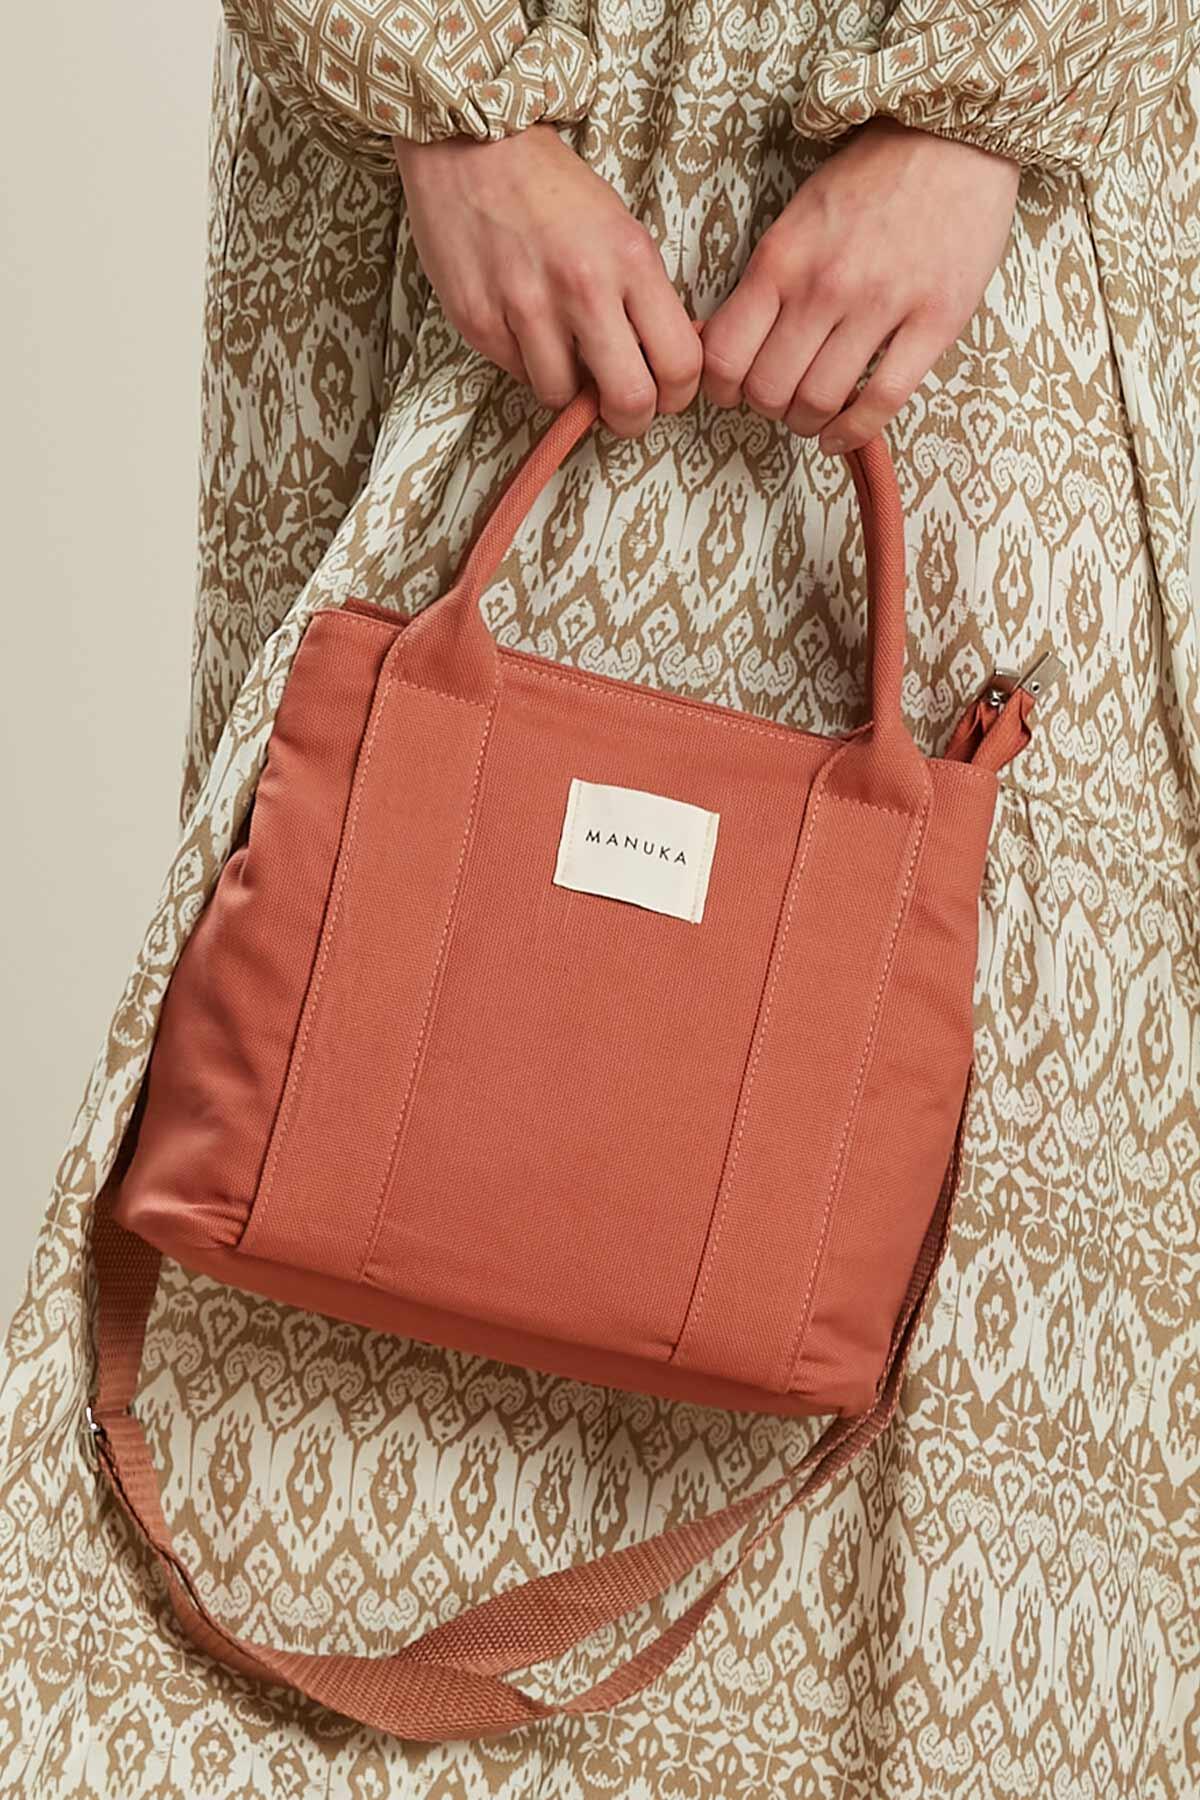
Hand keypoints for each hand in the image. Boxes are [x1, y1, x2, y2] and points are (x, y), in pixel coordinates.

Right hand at [394, 125, 701, 437]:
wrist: (471, 140)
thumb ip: (641, 297)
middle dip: (630, 417)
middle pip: (630, 399)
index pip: (680, 363)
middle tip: (621, 408)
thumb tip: (655, 363)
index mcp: (631, 260)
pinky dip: (525, 363)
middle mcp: (583, 288)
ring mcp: (526, 308)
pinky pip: (516, 374)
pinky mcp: (479, 320)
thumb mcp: (620, 230)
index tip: (665, 393)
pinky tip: (522, 324)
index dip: (677, 394)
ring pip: (564, 397)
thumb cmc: (552, 188)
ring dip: (568, 388)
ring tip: (562, 354)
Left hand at [700, 118, 1020, 452]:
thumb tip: (728, 341)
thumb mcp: (796, 219)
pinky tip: (840, 437)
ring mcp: (881, 306)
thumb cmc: (870, 178)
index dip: (721, 389)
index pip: (725, 356)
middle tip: (780, 399)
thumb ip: (766, 282)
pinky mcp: (934, 322)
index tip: (732, 392)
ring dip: (807, 422)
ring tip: (812, 413)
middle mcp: (824, 287)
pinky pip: (882, 401)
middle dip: (767, 407)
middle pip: (769, 390)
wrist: (954, 135)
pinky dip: (852, 432)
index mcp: (781, 260)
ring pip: (820, 401)